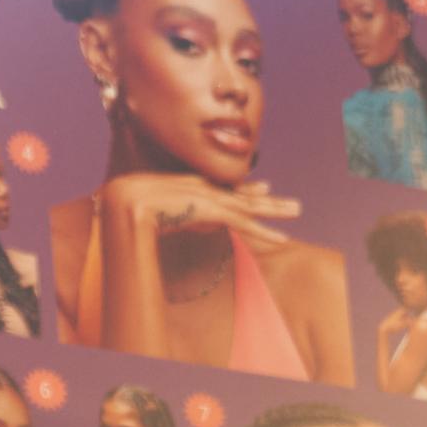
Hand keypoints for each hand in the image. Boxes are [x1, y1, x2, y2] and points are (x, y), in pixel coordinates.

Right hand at [109, 170, 299, 251]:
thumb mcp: (151, 211)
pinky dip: (265, 232)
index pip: (227, 189)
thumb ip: (162, 216)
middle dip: (269, 201)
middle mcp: (207, 190)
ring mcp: (211, 199)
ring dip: (276, 211)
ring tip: (298, 211)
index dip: (247, 191)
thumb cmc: (130, 206)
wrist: (128, 200)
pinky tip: (282, 239)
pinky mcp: (213, 211)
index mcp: (194, 187)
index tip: (264, 189)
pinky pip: (245, 224)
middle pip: (245, 196)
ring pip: (251, 207)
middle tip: (293, 205)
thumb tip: (157, 224)